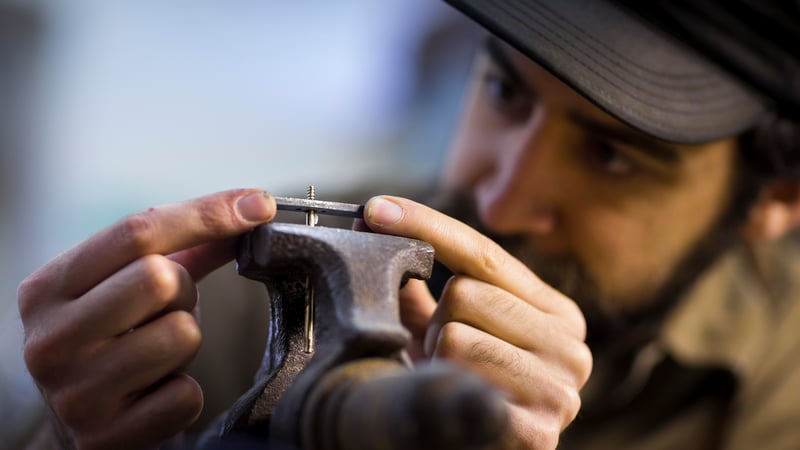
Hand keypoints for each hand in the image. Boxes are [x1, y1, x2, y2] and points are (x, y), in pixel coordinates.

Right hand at [18, 189, 275, 448]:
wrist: (84, 429)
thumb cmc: (117, 342)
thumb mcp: (130, 286)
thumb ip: (185, 244)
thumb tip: (251, 207)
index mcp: (49, 288)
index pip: (136, 231)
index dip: (207, 213)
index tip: (260, 204)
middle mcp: (49, 339)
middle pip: (160, 278)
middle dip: (184, 291)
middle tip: (168, 312)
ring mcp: (73, 393)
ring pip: (181, 334)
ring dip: (186, 343)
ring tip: (158, 356)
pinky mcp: (104, 437)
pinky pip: (185, 395)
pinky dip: (184, 392)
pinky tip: (156, 394)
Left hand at [362, 195, 591, 449]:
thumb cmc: (462, 393)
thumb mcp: (444, 335)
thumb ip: (421, 291)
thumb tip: (377, 227)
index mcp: (556, 313)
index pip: (484, 253)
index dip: (425, 225)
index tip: (375, 208)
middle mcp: (571, 346)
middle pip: (464, 292)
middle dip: (435, 324)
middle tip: (442, 358)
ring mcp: (561, 390)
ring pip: (455, 333)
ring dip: (436, 359)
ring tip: (451, 382)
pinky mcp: (537, 431)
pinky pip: (459, 376)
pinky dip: (443, 383)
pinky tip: (458, 398)